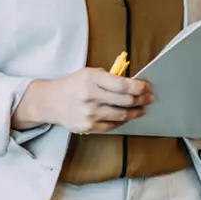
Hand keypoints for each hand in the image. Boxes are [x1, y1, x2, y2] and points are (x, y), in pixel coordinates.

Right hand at [15, 68, 152, 133]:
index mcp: (91, 79)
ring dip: (136, 111)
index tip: (147, 86)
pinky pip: (113, 125)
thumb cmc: (73, 85)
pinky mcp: (88, 126)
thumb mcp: (89, 73)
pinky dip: (123, 121)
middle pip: (125, 100)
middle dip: (141, 99)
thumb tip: (133, 84)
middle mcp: (90, 96)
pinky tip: (128, 116)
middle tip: (150, 97)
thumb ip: (109, 78)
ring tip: (143, 108)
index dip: (139, 86)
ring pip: (122, 115)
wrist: (50, 102)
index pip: (122, 85)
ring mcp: (89, 113)